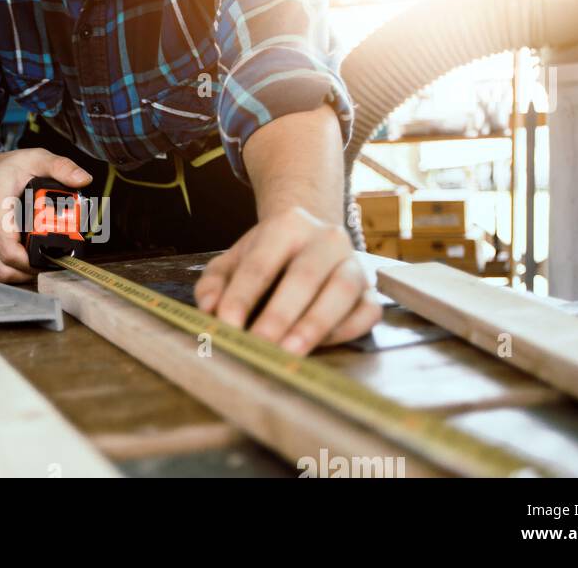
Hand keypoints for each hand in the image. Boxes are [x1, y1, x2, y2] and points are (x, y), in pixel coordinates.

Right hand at [0, 147, 92, 282]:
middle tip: (53, 260)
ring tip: (42, 261)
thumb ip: (60, 167)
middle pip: (5, 269)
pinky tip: (28, 261)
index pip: (10, 250)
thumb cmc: (4, 169)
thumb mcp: (35, 158)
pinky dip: (14, 271)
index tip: (54, 255)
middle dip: (32, 270)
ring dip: (23, 274)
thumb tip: (83, 179)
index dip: (33, 261)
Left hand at [193, 207, 381, 355]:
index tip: (226, 324)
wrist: (310, 239)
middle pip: (304, 276)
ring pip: (342, 291)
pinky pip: (367, 311)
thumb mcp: (233, 261)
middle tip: (259, 344)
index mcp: (287, 226)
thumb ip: (214, 283)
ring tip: (290, 352)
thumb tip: (208, 308)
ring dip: (315, 325)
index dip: (241, 296)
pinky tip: (320, 346)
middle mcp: (326, 239)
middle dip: (280, 315)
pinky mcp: (370, 289)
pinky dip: (347, 330)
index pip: (260, 263)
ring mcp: (353, 263)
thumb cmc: (266, 256)